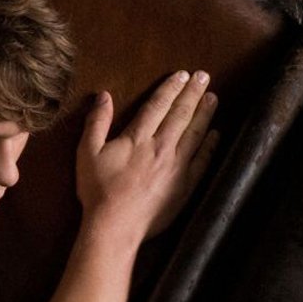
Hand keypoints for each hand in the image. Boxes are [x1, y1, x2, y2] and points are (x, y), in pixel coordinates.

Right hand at [75, 71, 218, 239]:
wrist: (115, 226)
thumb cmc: (98, 191)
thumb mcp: (86, 153)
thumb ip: (96, 123)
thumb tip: (103, 95)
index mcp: (137, 138)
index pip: (158, 105)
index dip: (170, 88)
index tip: (182, 74)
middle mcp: (161, 147)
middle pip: (181, 114)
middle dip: (193, 93)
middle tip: (204, 77)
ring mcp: (177, 167)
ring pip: (195, 133)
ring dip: (205, 113)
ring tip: (213, 97)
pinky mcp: (185, 186)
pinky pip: (203, 161)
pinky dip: (210, 145)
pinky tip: (216, 134)